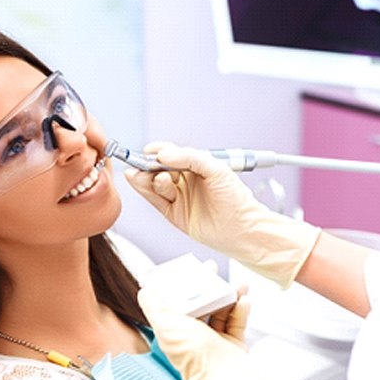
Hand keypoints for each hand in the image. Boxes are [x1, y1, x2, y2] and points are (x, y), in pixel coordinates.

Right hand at [126, 143, 320, 288]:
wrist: (242, 229)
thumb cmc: (236, 199)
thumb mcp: (216, 169)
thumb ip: (190, 158)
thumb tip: (164, 154)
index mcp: (195, 166)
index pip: (172, 154)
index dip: (159, 151)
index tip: (150, 150)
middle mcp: (184, 180)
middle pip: (159, 168)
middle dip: (149, 165)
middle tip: (145, 164)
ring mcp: (178, 196)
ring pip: (154, 183)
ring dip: (147, 178)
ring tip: (147, 176)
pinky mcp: (172, 213)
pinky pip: (154, 199)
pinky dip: (144, 190)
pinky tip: (136, 181)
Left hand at [138, 287, 320, 379]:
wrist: (225, 378)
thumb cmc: (194, 356)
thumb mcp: (166, 325)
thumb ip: (153, 307)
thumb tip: (144, 291)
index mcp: (176, 332)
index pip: (177, 304)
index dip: (182, 286)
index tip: (188, 270)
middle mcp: (194, 338)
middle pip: (201, 304)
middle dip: (207, 286)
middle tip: (212, 269)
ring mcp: (215, 343)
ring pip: (222, 311)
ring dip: (230, 295)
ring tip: (238, 284)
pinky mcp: (233, 346)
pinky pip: (237, 323)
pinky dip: (241, 310)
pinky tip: (244, 300)